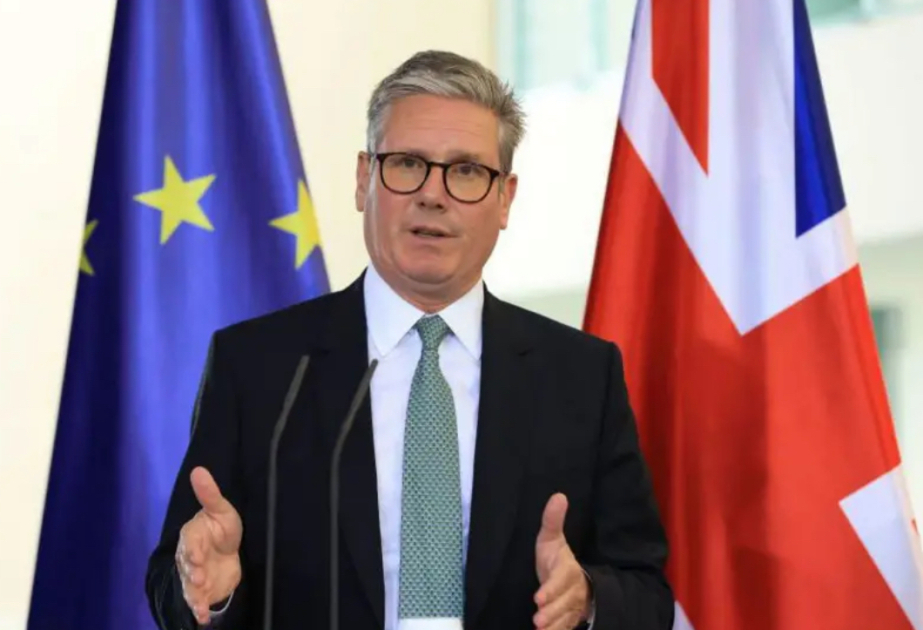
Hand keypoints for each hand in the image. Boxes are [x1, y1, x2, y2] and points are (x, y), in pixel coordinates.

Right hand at [175, 466, 242, 624]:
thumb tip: (198, 469)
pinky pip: (196, 601)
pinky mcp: (201, 590)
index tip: (197, 556)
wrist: (228, 551)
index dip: (192, 550)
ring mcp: (194, 575)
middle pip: (187, 566)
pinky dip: (198, 610)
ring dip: (193, 595)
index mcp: (192, 535)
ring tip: (199, 604)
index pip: (189, 542)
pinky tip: (203, 617)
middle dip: (192, 573)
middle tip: (200, 577)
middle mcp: (189, 557)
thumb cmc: (222, 528)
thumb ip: (209, 494)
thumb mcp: (221, 509)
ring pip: (188, 585)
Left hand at [533, 493, 590, 629]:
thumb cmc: (557, 559)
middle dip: (552, 611)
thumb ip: (553, 520)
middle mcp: (572, 590)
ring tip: (540, 628)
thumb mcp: (552, 539)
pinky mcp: (568, 619)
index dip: (552, 589)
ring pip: (565, 618)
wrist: (574, 580)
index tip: (538, 598)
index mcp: (568, 570)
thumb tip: (558, 495)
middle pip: (564, 603)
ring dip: (554, 624)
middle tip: (538, 619)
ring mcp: (571, 607)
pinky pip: (564, 627)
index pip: (562, 580)